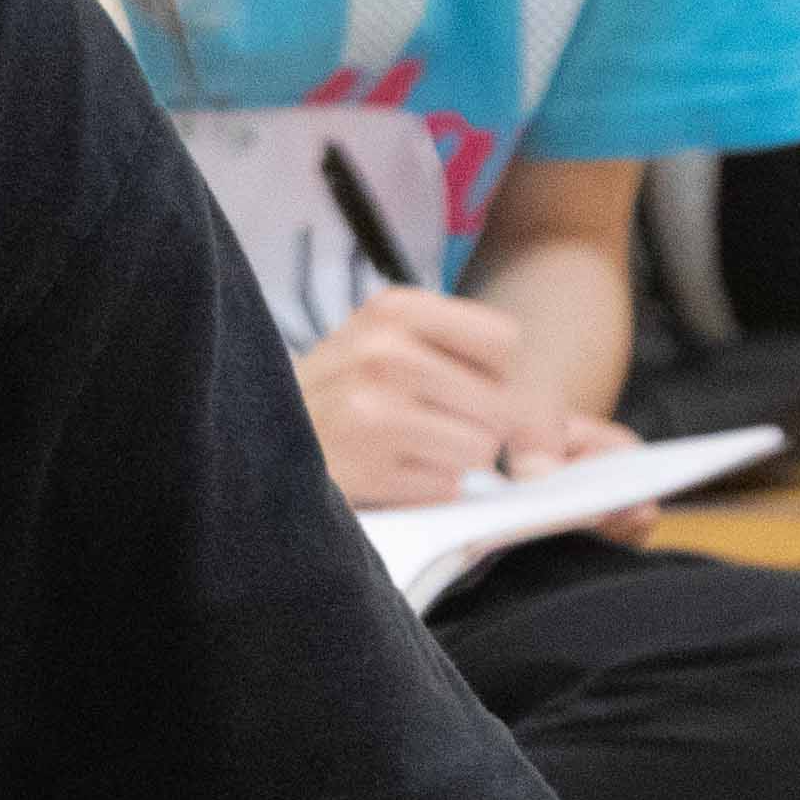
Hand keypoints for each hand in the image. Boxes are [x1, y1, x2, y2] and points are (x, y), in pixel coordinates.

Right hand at [298, 288, 638, 508]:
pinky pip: (444, 488)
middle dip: (473, 429)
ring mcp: (371, 405)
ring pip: (478, 450)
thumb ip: (491, 389)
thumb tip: (549, 468)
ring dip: (448, 464)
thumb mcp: (400, 359)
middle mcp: (383, 348)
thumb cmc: (343, 398)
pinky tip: (381, 474)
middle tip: (416, 427)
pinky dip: (423, 492)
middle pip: (499, 406)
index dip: (492, 379)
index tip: (453, 389)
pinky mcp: (366, 461)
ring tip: (396, 450)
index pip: (505, 344)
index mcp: (395, 307)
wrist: (250, 433)